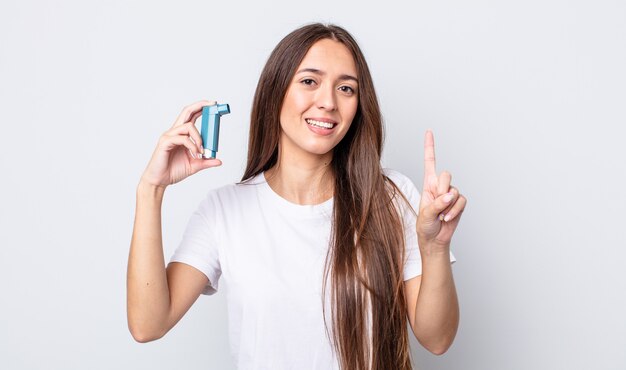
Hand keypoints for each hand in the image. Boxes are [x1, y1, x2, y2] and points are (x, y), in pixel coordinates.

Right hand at [139, 100, 221, 187]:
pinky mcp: (165, 142)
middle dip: (200, 105)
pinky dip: (192, 145)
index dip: (201, 108)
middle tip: (213, 105)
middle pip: (187, 111)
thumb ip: (206, 162)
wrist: (159, 181)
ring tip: (202, 151)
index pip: (191, 116)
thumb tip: (219, 161)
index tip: (213, 105)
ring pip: (188, 126)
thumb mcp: (195, 166)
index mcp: (181, 134)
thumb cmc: (173, 171)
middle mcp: (175, 132)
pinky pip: (183, 138)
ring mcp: (169, 136)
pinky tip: (195, 154)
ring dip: (199, 138)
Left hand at [416, 130, 466, 249]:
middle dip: (442, 190)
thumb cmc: (425, 226)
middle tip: (437, 204)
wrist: (434, 239)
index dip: (430, 146)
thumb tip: (450, 195)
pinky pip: (462, 201)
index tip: (429, 131)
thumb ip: (437, 204)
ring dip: (448, 206)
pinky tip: (447, 218)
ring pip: (455, 191)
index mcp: (428, 184)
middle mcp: (440, 186)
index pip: (430, 162)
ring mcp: (450, 194)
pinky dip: (455, 211)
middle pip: (446, 175)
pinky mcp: (459, 203)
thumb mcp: (426, 214)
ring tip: (440, 216)